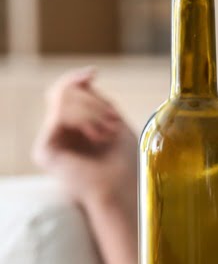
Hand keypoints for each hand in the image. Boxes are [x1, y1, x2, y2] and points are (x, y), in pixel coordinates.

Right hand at [32, 67, 137, 207]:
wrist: (122, 190)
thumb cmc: (125, 162)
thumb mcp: (116, 122)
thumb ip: (99, 100)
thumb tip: (87, 74)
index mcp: (73, 125)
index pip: (65, 91)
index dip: (75, 79)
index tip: (93, 74)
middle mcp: (56, 132)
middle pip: (63, 92)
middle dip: (92, 101)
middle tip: (112, 123)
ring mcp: (49, 141)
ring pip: (61, 100)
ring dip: (91, 111)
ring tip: (107, 132)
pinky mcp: (44, 150)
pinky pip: (59, 115)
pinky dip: (83, 119)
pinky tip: (97, 136)